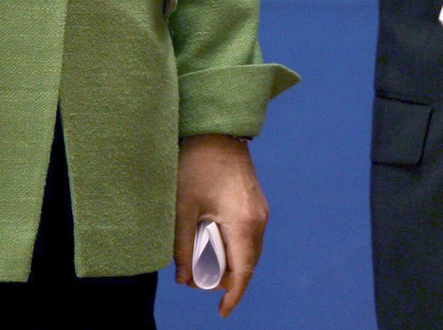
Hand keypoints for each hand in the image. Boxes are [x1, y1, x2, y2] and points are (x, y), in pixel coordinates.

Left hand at [174, 135, 267, 316]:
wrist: (218, 130)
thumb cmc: (198, 164)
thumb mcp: (184, 206)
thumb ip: (181, 244)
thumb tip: (182, 278)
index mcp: (242, 223)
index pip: (243, 272)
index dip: (233, 295)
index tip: (221, 311)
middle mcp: (258, 220)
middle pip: (247, 265)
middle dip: (225, 279)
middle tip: (196, 278)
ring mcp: (260, 210)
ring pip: (249, 251)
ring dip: (229, 262)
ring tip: (200, 259)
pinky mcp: (256, 202)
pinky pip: (249, 235)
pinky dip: (234, 246)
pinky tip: (212, 240)